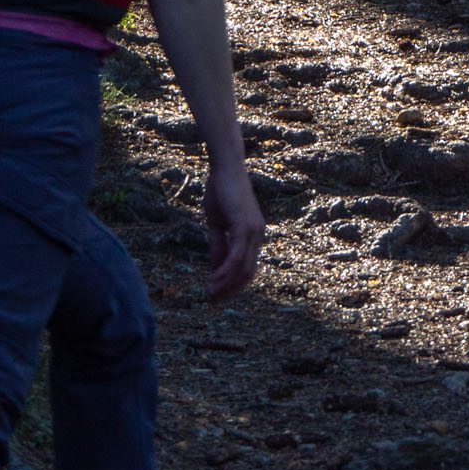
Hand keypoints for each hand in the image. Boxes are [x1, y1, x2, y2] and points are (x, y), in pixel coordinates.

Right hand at [203, 161, 264, 297]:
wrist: (225, 168)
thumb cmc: (221, 191)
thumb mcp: (217, 223)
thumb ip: (218, 245)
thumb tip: (216, 267)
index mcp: (253, 235)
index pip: (247, 267)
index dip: (233, 284)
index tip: (218, 294)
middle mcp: (257, 236)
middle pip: (248, 273)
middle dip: (231, 290)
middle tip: (213, 300)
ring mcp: (254, 232)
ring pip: (243, 268)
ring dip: (226, 284)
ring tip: (211, 295)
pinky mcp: (245, 227)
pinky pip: (237, 256)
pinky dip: (225, 271)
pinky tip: (214, 280)